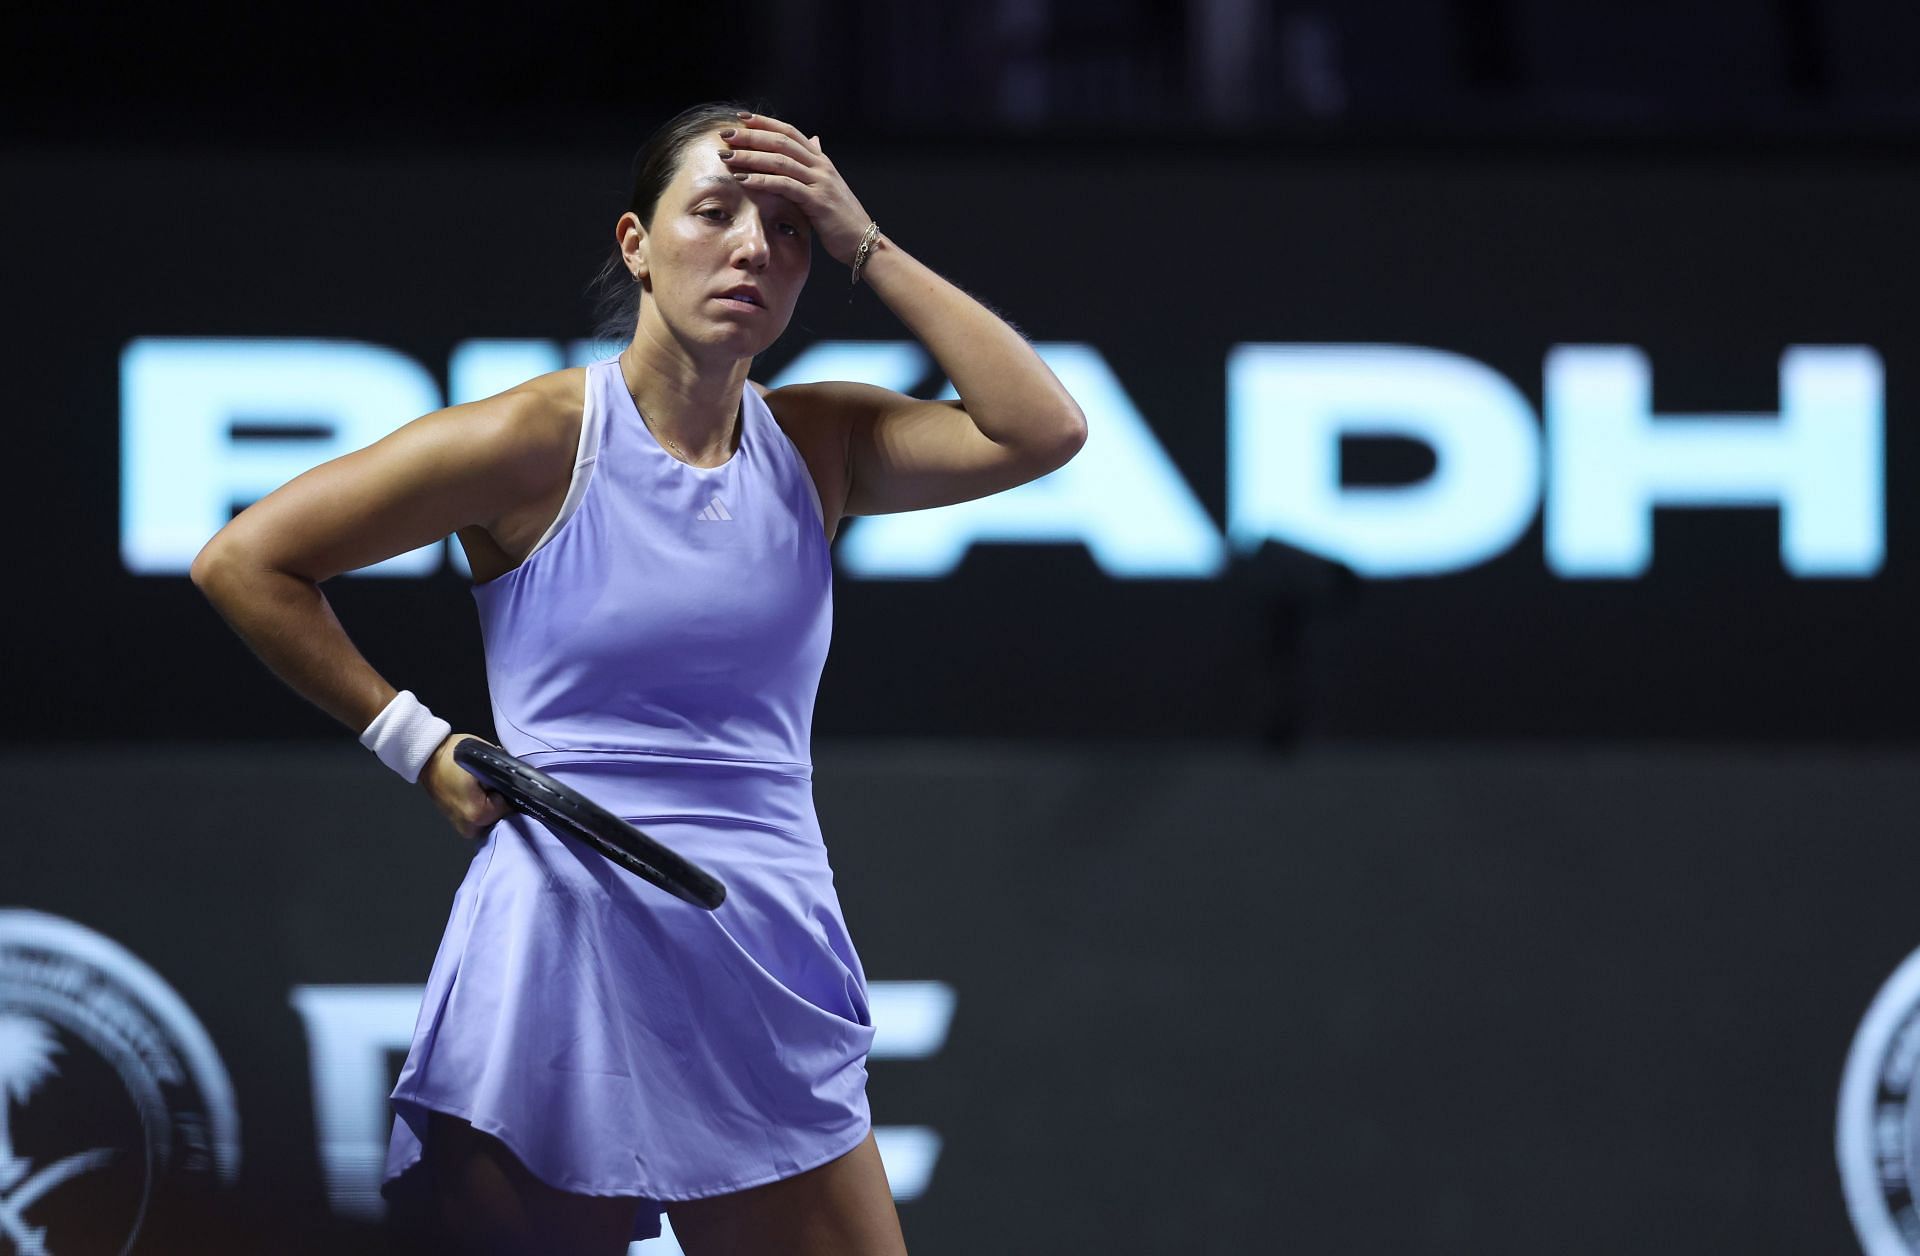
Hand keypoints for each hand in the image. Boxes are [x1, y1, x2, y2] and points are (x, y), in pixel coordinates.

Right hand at [418, 734, 510, 839]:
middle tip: (486, 782)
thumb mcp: (486, 760)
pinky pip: (478, 816)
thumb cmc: (454, 755)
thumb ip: (504, 775)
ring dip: (489, 802)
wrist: (427, 758)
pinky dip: (479, 805)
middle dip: (498, 798)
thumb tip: (516, 782)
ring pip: (489, 817)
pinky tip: (473, 791)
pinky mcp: (456, 822)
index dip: (506, 790)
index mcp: (478, 814)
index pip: (509, 806)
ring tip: (478, 785)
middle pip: (499, 814)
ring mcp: (461, 827)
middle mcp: (469, 827)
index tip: (497, 780)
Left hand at [720, 112, 874, 266]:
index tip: (742, 118)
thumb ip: (815, 164)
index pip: (789, 132)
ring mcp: (820, 182)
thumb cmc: (840, 218)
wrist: (863, 241)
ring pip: (780, 161)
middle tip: (726, 134)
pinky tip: (743, 180)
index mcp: (820, 160)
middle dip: (751, 136)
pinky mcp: (817, 202)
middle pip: (781, 142)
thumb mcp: (827, 185)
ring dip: (751, 157)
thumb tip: (813, 140)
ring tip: (727, 156)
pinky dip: (762, 181)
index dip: (765, 123)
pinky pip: (785, 186)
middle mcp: (821, 166)